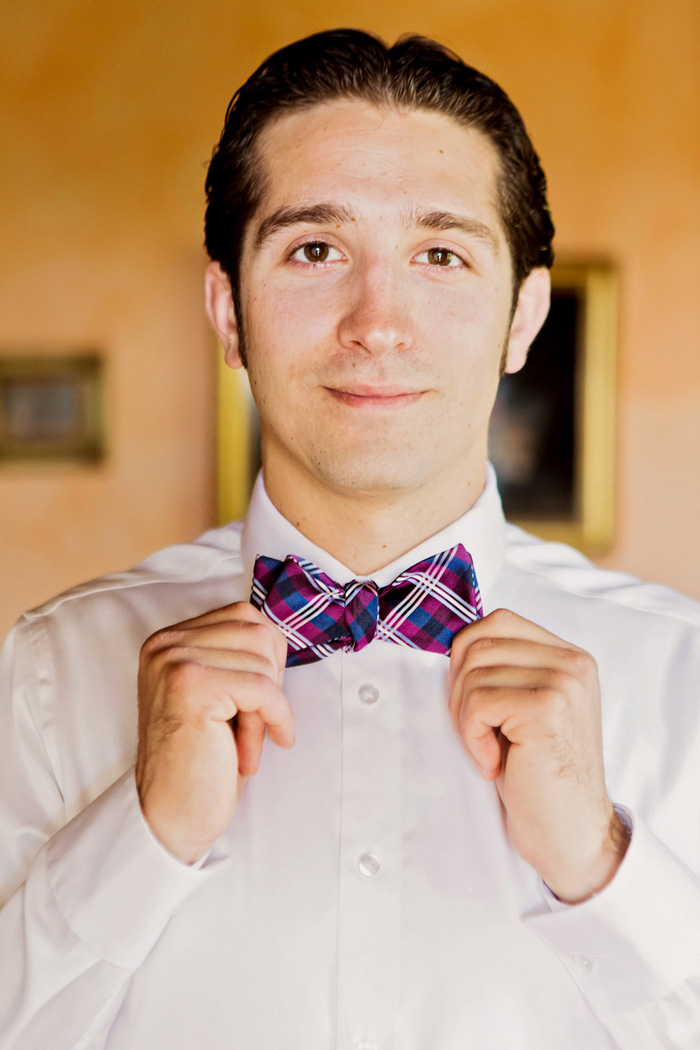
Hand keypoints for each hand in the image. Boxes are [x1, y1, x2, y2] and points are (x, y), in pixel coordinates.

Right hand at [135, 602, 292, 863]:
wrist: (170, 816)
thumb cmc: (200, 759)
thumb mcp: (220, 695)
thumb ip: (236, 657)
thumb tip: (279, 637)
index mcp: (169, 640)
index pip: (244, 617)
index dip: (266, 661)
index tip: (258, 702)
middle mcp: (165, 643)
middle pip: (259, 634)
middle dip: (269, 683)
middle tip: (252, 726)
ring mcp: (173, 660)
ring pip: (263, 660)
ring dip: (266, 708)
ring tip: (243, 742)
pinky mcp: (190, 686)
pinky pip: (262, 688)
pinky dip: (274, 720)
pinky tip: (258, 751)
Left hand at [448, 608, 629, 902]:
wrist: (572, 835)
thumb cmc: (538, 776)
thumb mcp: (524, 708)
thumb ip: (506, 668)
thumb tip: (454, 641)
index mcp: (569, 656)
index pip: (496, 622)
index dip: (467, 659)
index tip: (476, 706)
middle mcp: (573, 662)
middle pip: (478, 642)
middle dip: (459, 689)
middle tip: (477, 733)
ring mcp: (563, 682)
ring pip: (472, 672)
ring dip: (465, 718)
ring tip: (490, 751)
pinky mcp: (546, 708)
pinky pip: (477, 702)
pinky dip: (472, 736)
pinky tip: (495, 764)